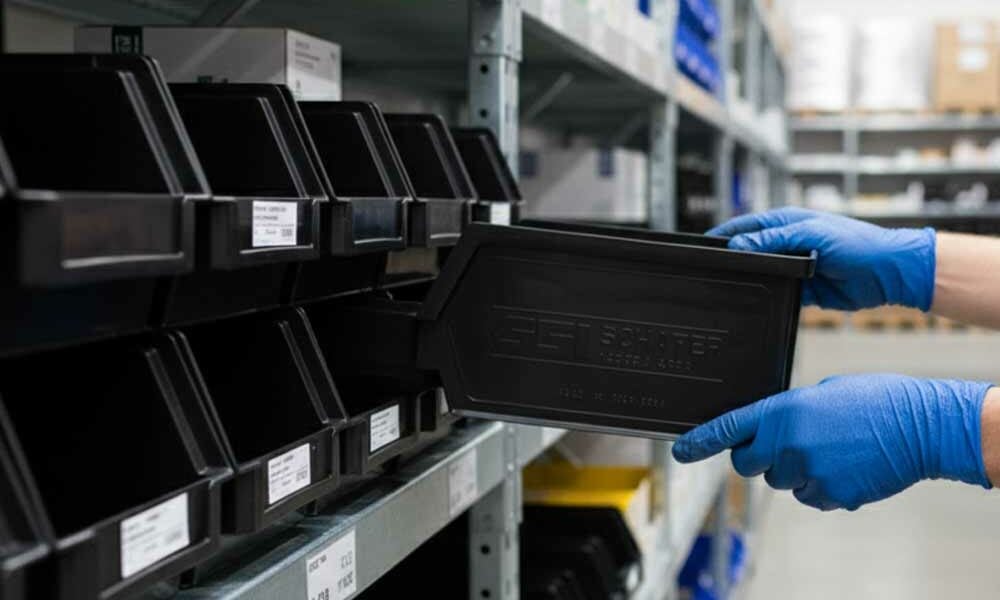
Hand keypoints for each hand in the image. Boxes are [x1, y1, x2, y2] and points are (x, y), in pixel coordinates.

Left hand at [672, 374, 993, 510]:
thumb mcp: (821, 393)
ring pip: (782, 481)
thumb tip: (772, 429)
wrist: (921, 426)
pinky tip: (845, 466)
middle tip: (788, 445)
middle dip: (758, 456)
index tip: (681, 450)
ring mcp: (808, 472)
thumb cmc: (876, 401)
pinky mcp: (830, 495)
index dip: (700, 441)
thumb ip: (788, 412)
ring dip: (796, 470)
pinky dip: (821, 486)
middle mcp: (787, 443)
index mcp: (782, 411)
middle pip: (748, 464)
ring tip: (833, 449)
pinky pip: (810, 496)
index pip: (728, 428)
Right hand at [708, 207, 935, 310]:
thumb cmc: (859, 244)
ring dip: (751, 278)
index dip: (725, 235)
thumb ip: (773, 239)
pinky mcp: (803, 289)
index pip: (747, 226)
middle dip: (733, 258)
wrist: (889, 273)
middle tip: (710, 269)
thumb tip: (739, 245)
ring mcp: (795, 266)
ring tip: (729, 286)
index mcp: (788, 223)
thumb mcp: (811, 235)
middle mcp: (788, 243)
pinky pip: (778, 292)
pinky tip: (756, 300)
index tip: (704, 245)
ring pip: (762, 273)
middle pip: (750, 250)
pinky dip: (768, 295)